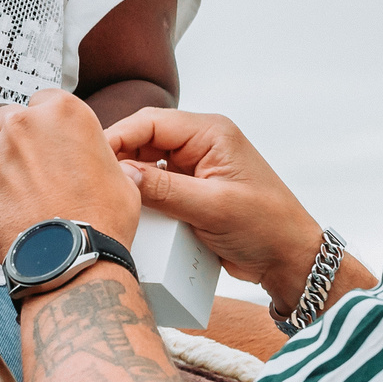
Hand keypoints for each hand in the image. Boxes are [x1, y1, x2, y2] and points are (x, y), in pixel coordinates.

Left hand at [0, 88, 141, 262]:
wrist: (71, 256)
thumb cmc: (100, 220)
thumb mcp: (120, 176)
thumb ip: (98, 155)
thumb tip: (102, 163)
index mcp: (65, 112)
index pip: (44, 100)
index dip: (46, 122)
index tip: (48, 138)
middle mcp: (29, 123)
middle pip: (12, 117)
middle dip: (20, 137)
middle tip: (35, 166)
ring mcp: (1, 148)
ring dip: (1, 158)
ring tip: (21, 187)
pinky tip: (10, 202)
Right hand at [102, 110, 326, 307]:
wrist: (289, 259)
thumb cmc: (267, 226)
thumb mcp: (212, 207)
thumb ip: (164, 188)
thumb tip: (121, 174)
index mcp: (211, 133)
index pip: (150, 122)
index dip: (117, 137)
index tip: (92, 158)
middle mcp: (202, 145)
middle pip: (144, 140)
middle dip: (119, 158)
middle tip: (94, 180)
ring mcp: (197, 168)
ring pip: (147, 163)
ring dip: (131, 180)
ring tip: (109, 196)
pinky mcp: (193, 191)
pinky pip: (158, 186)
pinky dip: (144, 197)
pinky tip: (132, 211)